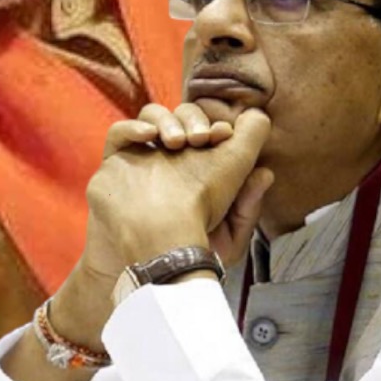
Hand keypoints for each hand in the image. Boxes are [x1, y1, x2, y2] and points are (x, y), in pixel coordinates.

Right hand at [87, 107, 273, 266]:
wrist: (148, 265)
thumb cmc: (192, 255)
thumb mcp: (231, 235)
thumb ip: (248, 204)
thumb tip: (265, 172)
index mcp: (201, 169)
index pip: (210, 129)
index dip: (219, 125)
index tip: (225, 135)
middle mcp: (172, 159)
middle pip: (182, 115)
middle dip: (193, 119)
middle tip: (201, 139)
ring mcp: (142, 158)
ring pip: (152, 116)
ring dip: (166, 120)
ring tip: (176, 140)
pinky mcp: (115, 163)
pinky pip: (118, 133)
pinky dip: (133, 127)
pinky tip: (148, 137)